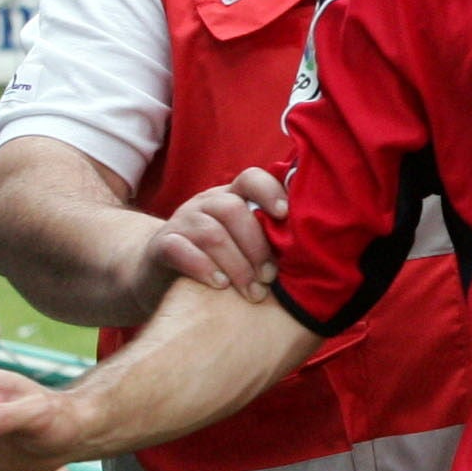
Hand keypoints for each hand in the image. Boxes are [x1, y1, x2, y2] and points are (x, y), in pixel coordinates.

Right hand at [133, 168, 286, 307]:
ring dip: (236, 264)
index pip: (251, 179)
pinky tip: (219, 285)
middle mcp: (205, 204)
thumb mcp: (241, 246)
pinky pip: (180, 249)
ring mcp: (181, 222)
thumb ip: (268, 240)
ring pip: (211, 233)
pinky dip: (203, 267)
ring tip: (251, 291)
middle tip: (270, 278)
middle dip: (256, 246)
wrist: (157, 275)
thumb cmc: (215, 262)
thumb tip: (314, 251)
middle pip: (233, 209)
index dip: (270, 191)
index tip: (285, 215)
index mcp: (230, 198)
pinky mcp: (161, 245)